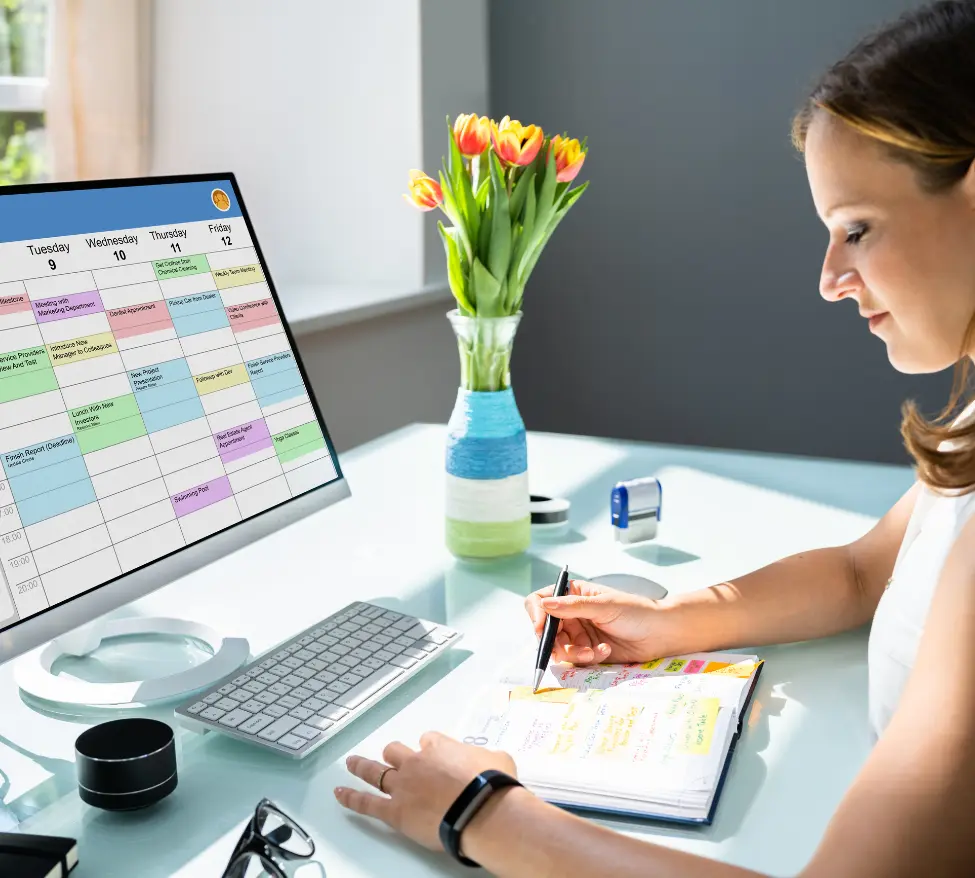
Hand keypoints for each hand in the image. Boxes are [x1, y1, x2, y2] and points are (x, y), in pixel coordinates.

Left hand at [336, 732, 520, 852]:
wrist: (480, 809)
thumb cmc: (492, 785)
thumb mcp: (498, 760)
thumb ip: (487, 758)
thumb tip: (492, 761)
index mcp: (440, 747)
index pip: (428, 740)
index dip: (429, 748)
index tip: (433, 754)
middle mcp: (416, 762)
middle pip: (396, 751)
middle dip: (395, 754)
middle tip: (393, 758)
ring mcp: (403, 786)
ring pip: (376, 772)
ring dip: (362, 767)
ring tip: (352, 763)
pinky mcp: (395, 811)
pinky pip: (367, 803)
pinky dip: (351, 798)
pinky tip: (339, 794)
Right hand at [525, 578, 670, 664]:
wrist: (660, 634)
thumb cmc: (636, 611)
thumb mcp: (604, 606)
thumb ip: (573, 606)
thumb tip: (545, 604)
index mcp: (572, 594)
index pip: (540, 601)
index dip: (537, 614)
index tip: (541, 628)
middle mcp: (571, 613)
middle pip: (545, 630)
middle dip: (555, 642)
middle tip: (571, 649)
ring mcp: (578, 633)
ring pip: (558, 648)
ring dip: (574, 653)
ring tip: (593, 652)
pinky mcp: (587, 651)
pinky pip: (575, 659)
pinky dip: (587, 658)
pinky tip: (605, 652)